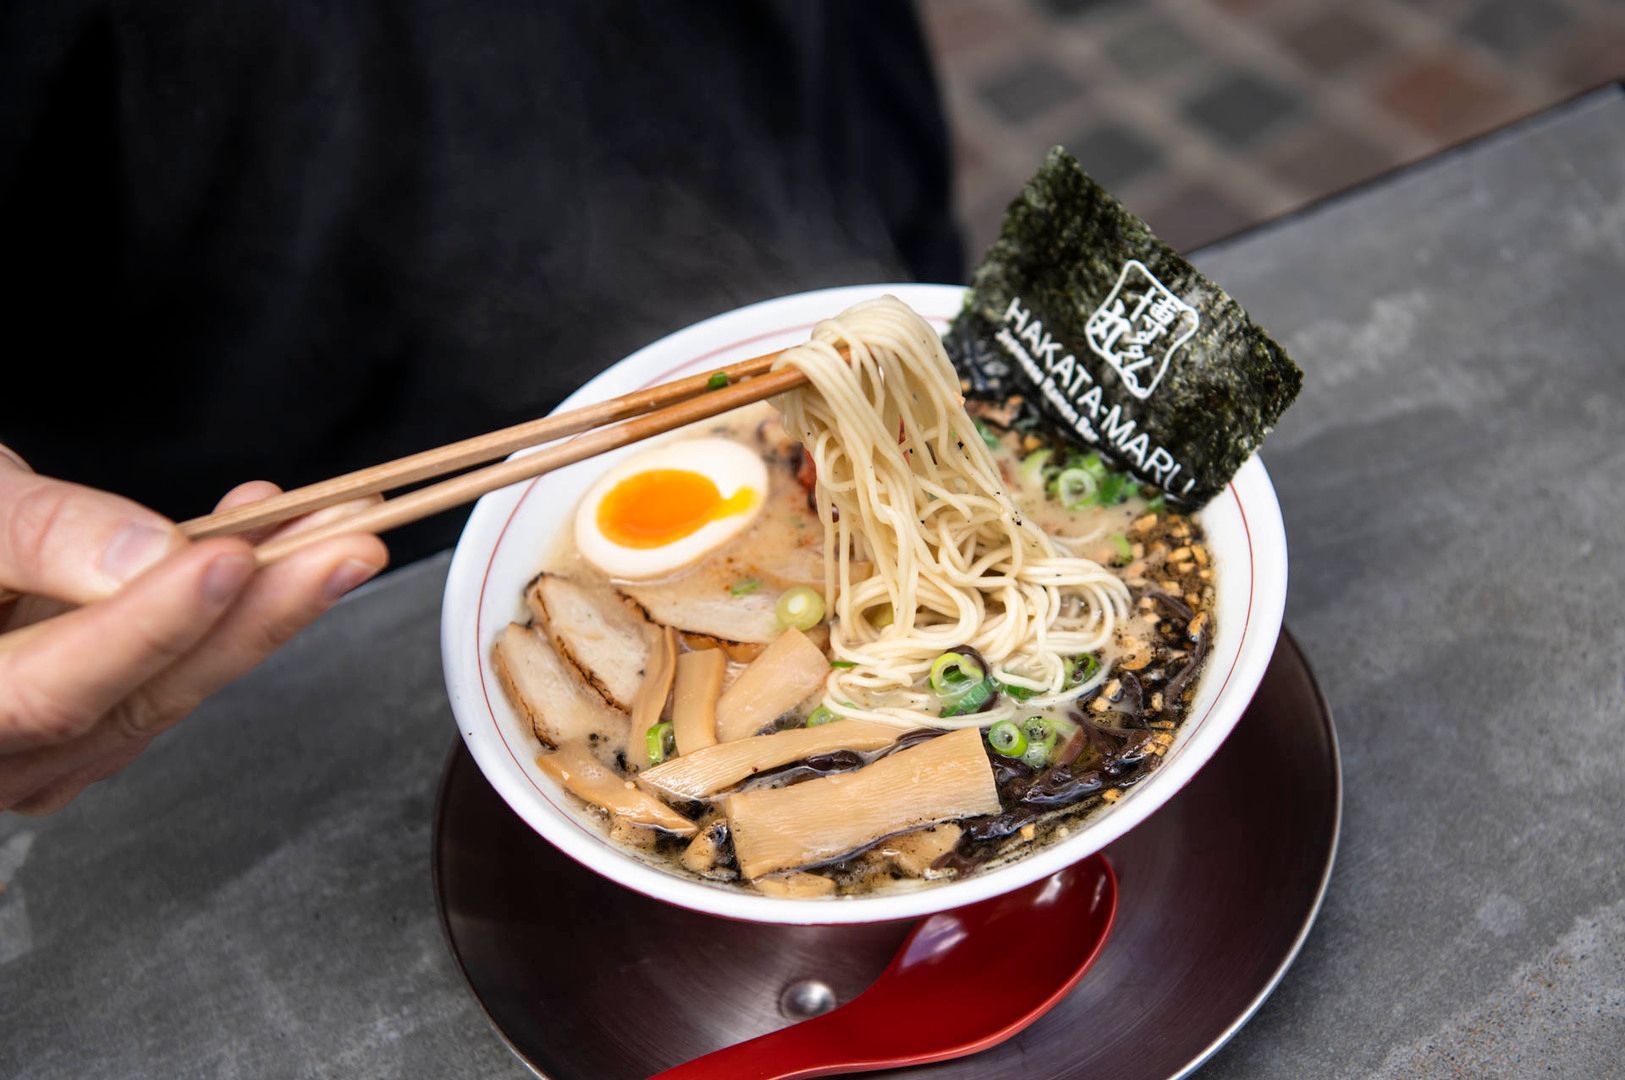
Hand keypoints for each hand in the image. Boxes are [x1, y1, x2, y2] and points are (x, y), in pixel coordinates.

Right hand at [0, 448, 388, 813]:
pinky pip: (168, 673)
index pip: (45, 691)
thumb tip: (146, 557)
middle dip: (255, 615)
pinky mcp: (84, 724)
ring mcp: (39, 752)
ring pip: (167, 689)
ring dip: (265, 608)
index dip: (142, 627)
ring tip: (338, 530)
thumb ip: (32, 533)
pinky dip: (230, 608)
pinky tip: (278, 543)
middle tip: (349, 543)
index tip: (226, 561)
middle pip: (133, 699)